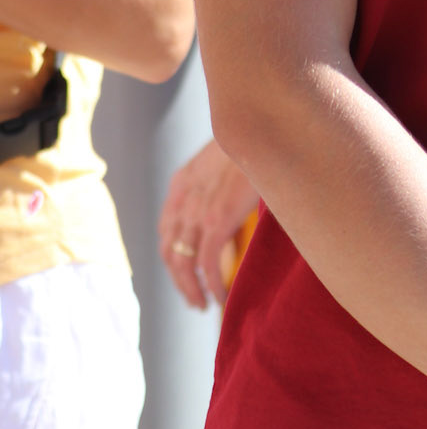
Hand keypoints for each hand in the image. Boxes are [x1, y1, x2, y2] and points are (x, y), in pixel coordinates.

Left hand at [158, 137, 259, 308]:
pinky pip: (207, 264)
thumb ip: (223, 181)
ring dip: (191, 289)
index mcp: (182, 183)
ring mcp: (198, 212)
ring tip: (203, 304)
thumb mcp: (227, 157)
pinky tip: (220, 296)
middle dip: (179, 281)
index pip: (166, 230)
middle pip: (169, 252)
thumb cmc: (253, 138)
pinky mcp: (217, 221)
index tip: (187, 273)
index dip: (173, 256)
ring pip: (183, 263)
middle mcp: (183, 199)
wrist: (258, 124)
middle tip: (193, 298)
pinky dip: (212, 284)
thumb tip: (237, 200)